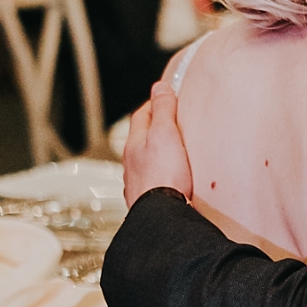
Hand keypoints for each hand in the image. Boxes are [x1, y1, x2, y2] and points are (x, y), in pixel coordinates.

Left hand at [121, 81, 192, 204]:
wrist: (162, 219)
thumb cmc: (163, 178)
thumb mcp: (165, 134)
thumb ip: (163, 110)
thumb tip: (159, 87)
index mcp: (135, 144)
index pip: (142, 115)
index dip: (155, 104)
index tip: (167, 98)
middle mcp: (132, 164)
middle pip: (142, 139)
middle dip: (156, 129)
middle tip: (173, 124)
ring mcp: (138, 184)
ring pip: (146, 162)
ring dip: (158, 155)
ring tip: (175, 153)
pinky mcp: (148, 202)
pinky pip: (154, 183)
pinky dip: (162, 177)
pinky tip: (173, 182)